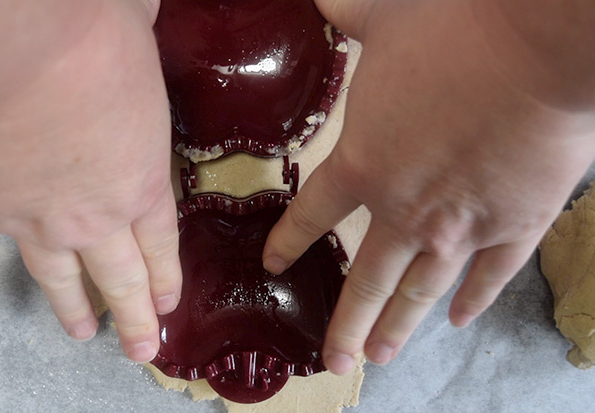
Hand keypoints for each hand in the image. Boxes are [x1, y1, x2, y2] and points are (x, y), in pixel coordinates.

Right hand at [0, 0, 178, 361]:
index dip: (164, 282)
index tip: (166, 308)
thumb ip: (146, 36)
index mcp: (140, 181)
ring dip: (70, 311)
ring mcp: (32, 220)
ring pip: (56, 280)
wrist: (16, 50)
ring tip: (81, 334)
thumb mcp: (138, 38)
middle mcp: (92, 216)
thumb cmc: (90, 41)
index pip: (159, 247)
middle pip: (118, 281)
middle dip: (132, 319)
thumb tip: (148, 8)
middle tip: (140, 348)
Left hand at [263, 0, 594, 373]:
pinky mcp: (514, 226)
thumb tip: (319, 1)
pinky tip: (457, 321)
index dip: (289, 243)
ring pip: (422, 293)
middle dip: (346, 324)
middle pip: (367, 282)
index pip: (313, 217)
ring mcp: (460, 226)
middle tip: (332, 360)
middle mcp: (405, 210)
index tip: (274, 265)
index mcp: (365, 165)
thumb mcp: (384, 21)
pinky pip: (489, 278)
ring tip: (379, 357)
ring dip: (399, 328)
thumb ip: (345, 19)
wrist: (536, 48)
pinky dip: (471, 301)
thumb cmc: (454, 34)